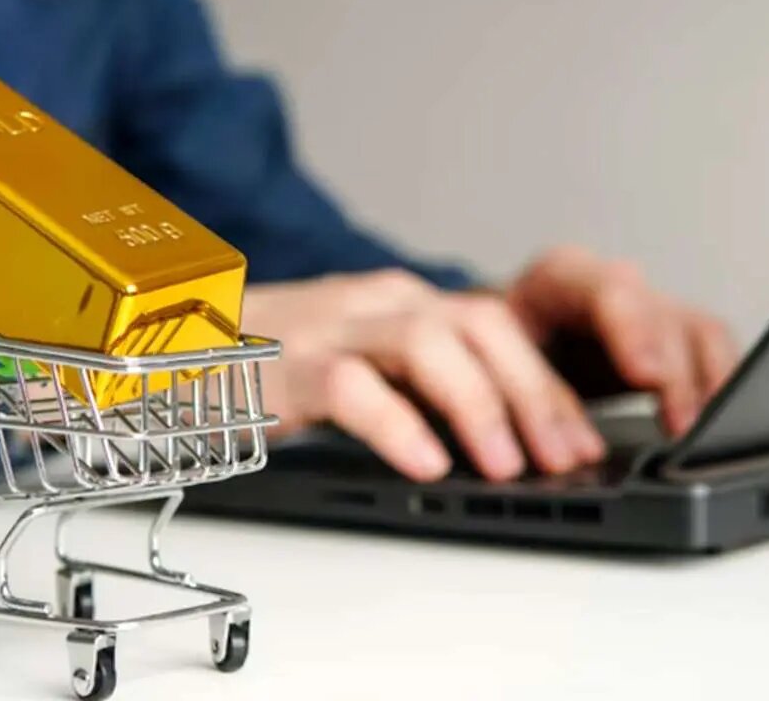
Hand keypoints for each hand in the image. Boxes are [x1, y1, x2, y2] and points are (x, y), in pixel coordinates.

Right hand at [243, 251, 736, 481]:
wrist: (182, 340)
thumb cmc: (284, 364)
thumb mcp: (368, 364)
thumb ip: (428, 387)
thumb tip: (503, 442)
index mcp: (411, 304)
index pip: (503, 328)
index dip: (554, 384)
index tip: (586, 442)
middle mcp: (383, 302)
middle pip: (483, 327)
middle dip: (537, 394)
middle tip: (569, 457)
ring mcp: (336, 324)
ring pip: (430, 343)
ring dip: (481, 405)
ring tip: (509, 466)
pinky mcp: (290, 362)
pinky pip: (355, 385)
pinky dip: (397, 423)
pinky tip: (425, 464)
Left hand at [506, 246, 736, 435]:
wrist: (505, 345)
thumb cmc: (495, 351)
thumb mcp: (492, 361)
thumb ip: (522, 383)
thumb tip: (542, 432)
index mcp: (558, 279)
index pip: (605, 289)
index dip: (632, 330)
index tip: (646, 376)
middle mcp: (613, 286)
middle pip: (660, 315)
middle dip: (675, 373)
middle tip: (682, 425)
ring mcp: (649, 309)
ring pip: (696, 333)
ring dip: (705, 387)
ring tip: (701, 437)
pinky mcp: (674, 338)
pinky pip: (714, 353)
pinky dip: (720, 390)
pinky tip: (718, 428)